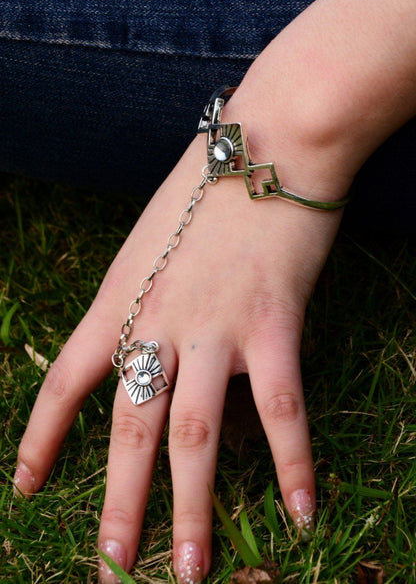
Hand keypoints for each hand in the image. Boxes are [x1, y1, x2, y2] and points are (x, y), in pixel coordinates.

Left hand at [13, 121, 343, 581]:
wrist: (268, 141)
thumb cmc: (207, 186)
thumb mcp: (151, 239)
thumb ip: (145, 298)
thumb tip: (154, 351)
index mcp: (120, 297)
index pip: (67, 379)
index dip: (43, 438)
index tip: (25, 485)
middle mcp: (158, 322)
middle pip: (129, 430)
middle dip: (117, 504)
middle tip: (109, 567)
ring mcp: (214, 328)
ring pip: (194, 436)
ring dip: (190, 510)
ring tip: (188, 571)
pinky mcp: (273, 326)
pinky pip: (280, 410)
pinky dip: (293, 464)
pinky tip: (303, 511)